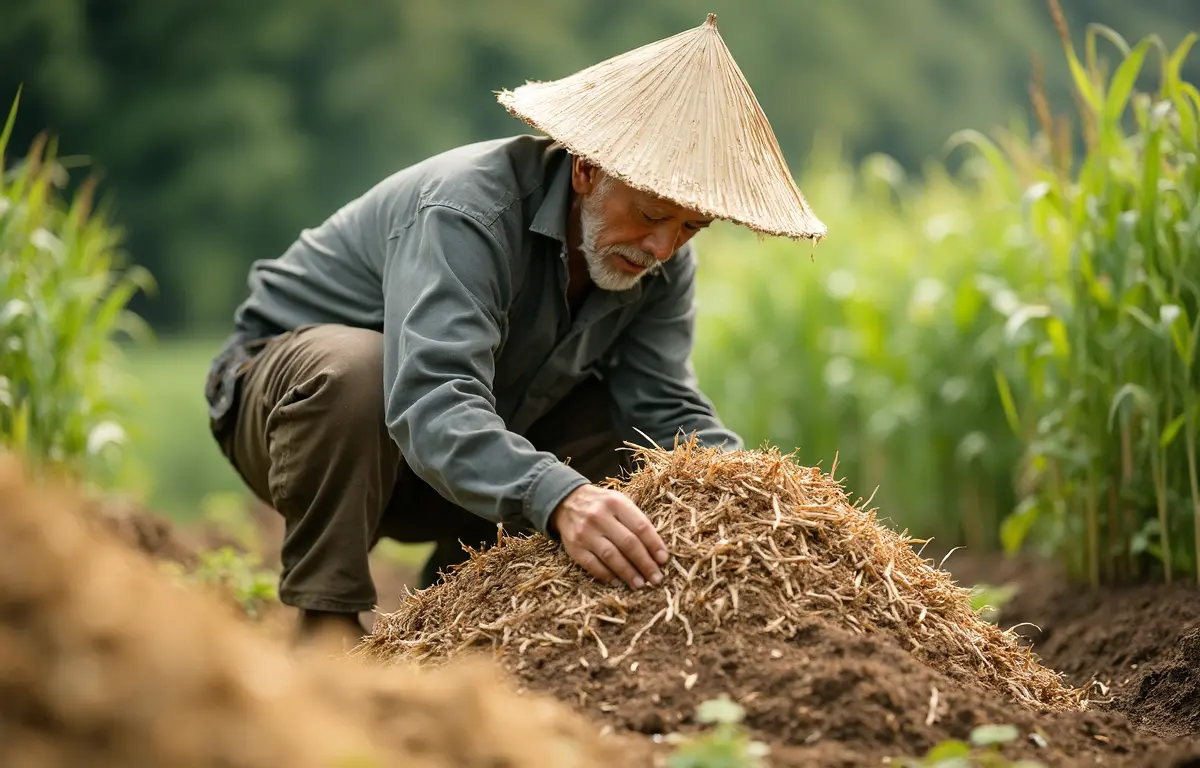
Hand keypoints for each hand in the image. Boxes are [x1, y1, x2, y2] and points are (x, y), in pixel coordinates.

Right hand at [550, 484, 668, 588]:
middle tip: (656, 578)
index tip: (663, 560)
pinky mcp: (574, 547)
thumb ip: (636, 521)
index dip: (654, 545)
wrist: (566, 502)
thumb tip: (656, 552)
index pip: (640, 526)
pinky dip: (607, 576)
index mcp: (616, 502)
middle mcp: (599, 516)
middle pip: (628, 544)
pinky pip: (593, 566)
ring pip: (611, 557)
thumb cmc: (602, 505)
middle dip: (645, 563)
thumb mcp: (620, 502)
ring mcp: (585, 533)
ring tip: (641, 584)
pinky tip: (618, 582)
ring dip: (628, 573)